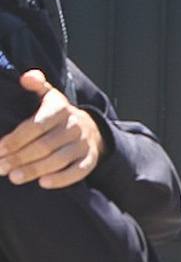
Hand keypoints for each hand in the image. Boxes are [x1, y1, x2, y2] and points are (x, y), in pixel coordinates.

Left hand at [0, 70, 103, 188]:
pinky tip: (43, 183)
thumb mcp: (48, 95)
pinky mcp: (90, 159)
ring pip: (59, 159)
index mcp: (60, 108)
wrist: (90, 128)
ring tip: (14, 178)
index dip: (16, 139)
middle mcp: (74, 125)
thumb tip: (27, 78)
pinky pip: (78, 171)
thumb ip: (36, 85)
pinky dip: (61, 179)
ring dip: (36, 170)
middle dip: (20, 158)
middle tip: (0, 167)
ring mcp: (83, 143)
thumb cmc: (57, 115)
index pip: (36, 125)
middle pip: (45, 145)